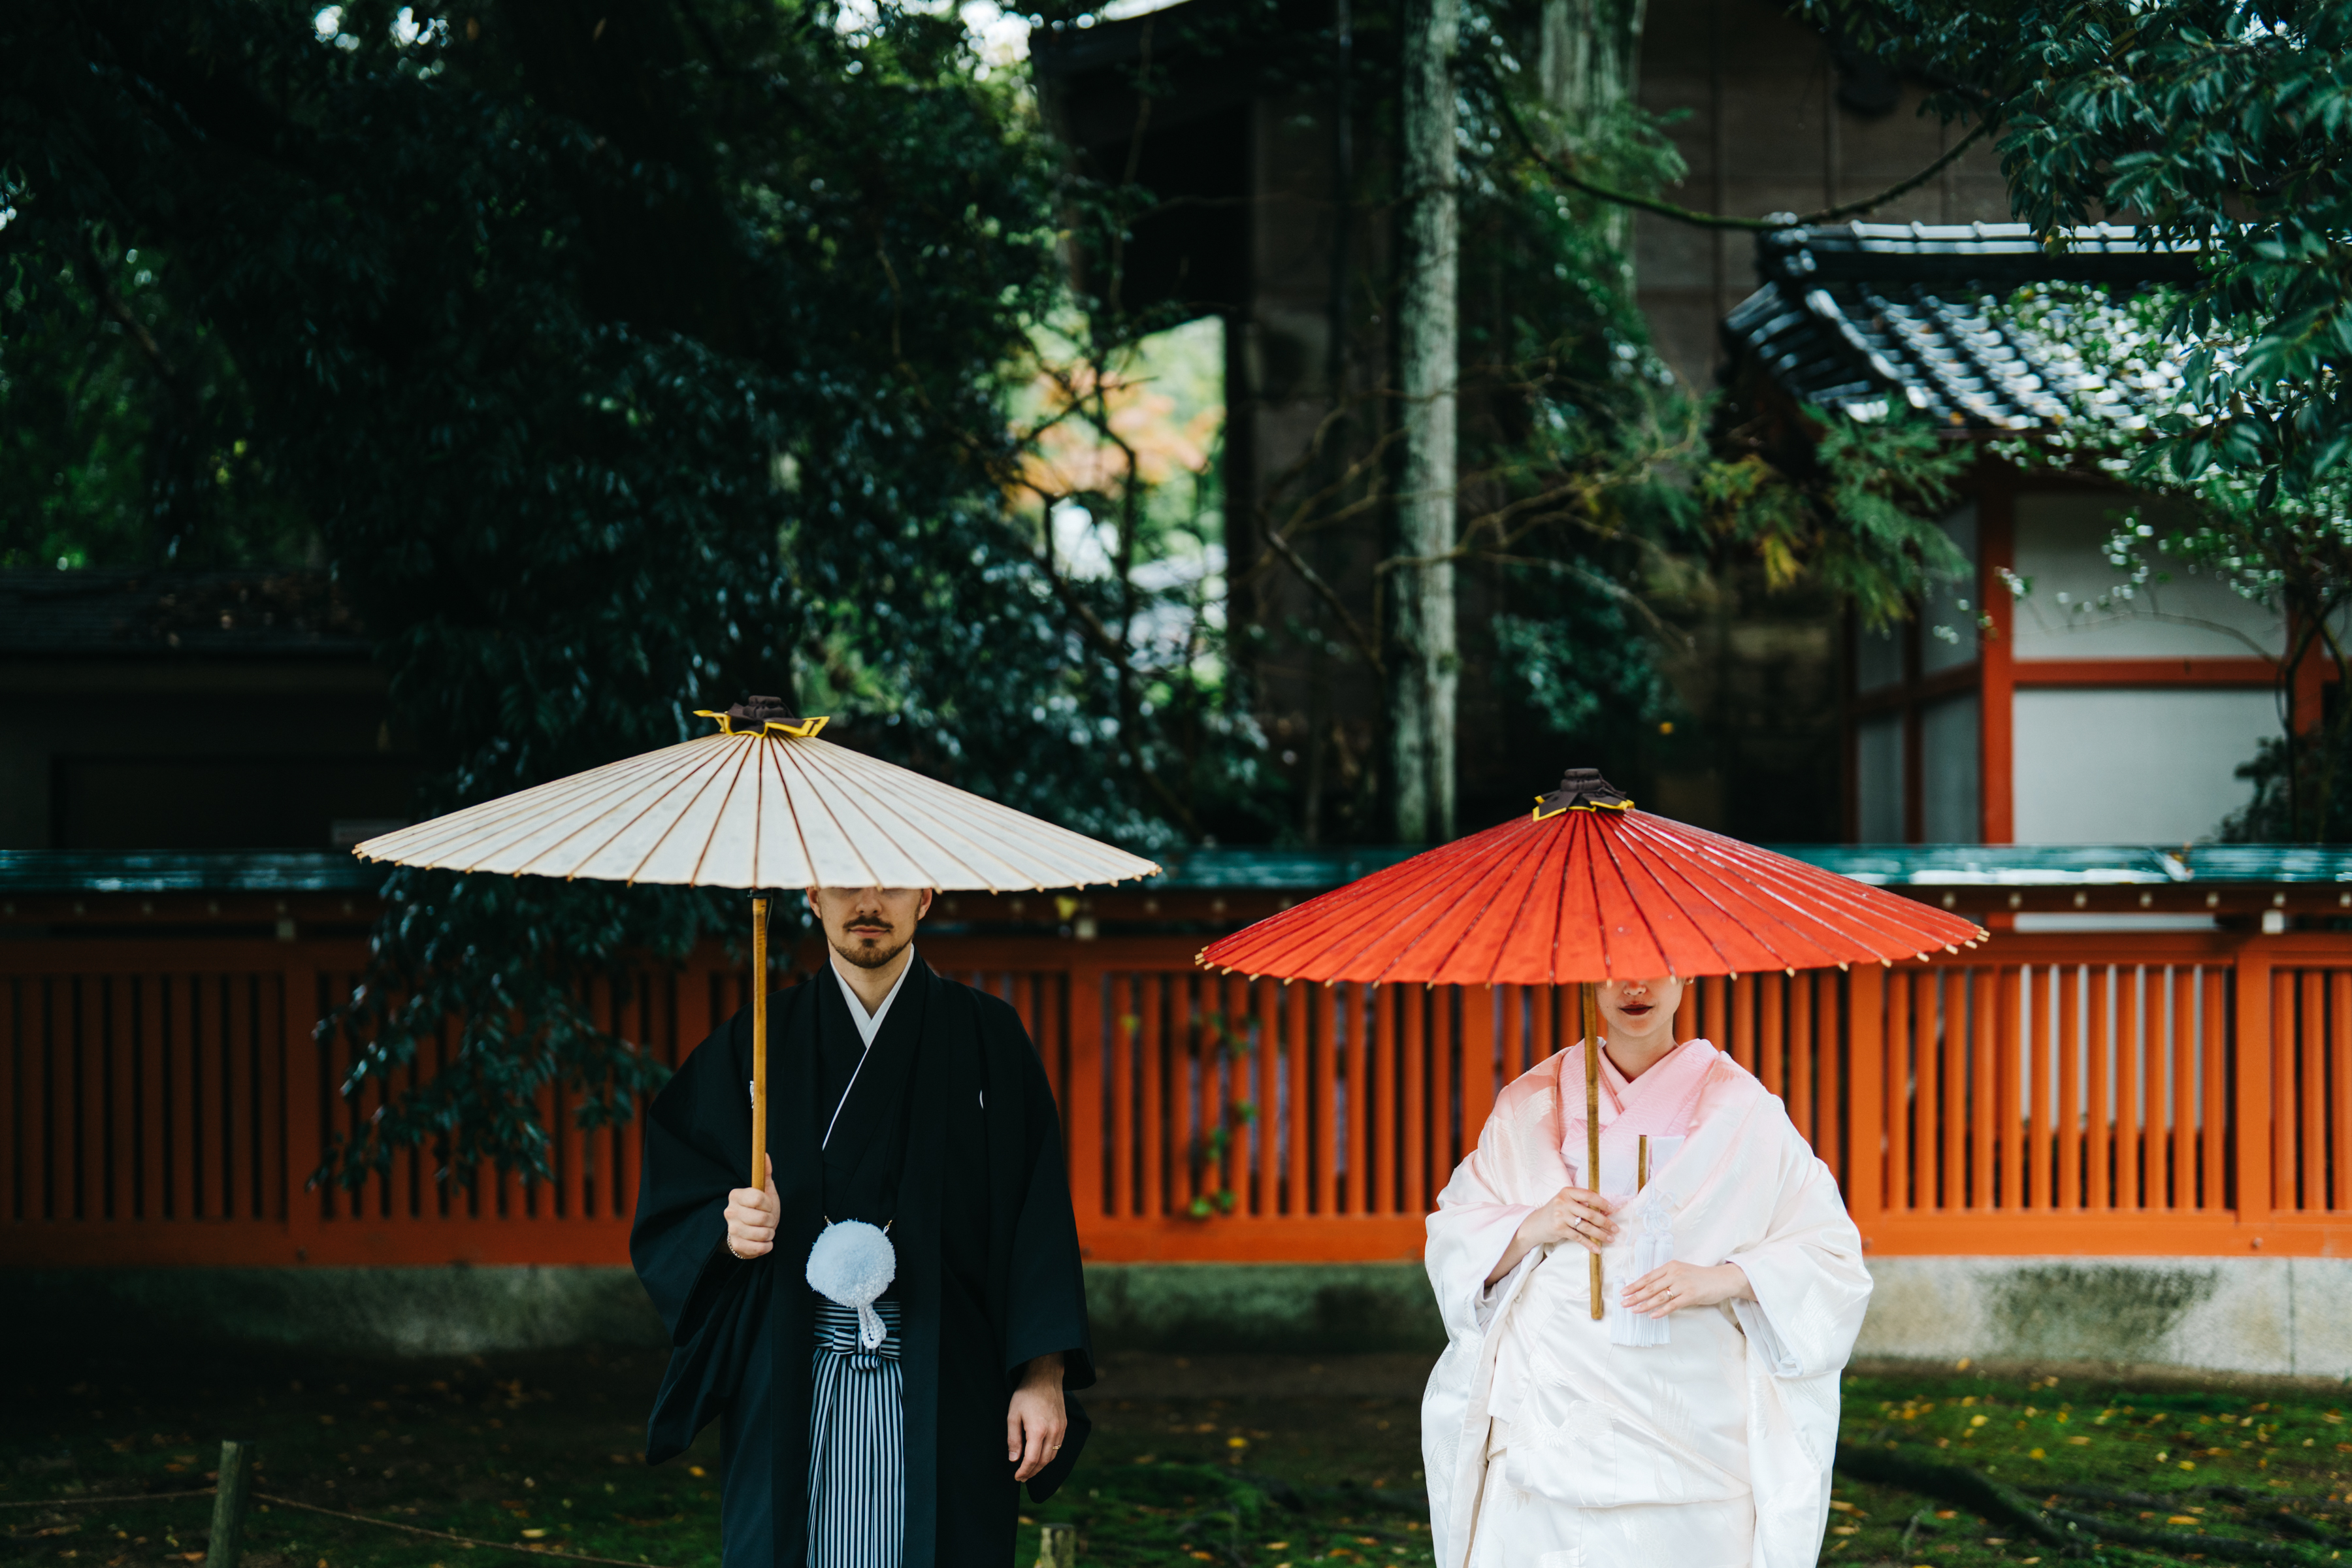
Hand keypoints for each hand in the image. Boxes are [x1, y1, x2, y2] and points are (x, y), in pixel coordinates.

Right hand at [723, 1155, 780, 1258]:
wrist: (750, 1233)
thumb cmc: (760, 1210)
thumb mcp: (765, 1191)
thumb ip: (765, 1173)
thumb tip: (765, 1154)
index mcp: (736, 1196)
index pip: (758, 1199)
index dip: (768, 1204)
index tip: (767, 1206)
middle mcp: (730, 1212)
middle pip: (763, 1218)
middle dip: (771, 1220)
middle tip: (767, 1220)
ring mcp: (732, 1230)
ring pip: (763, 1234)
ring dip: (770, 1233)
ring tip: (765, 1230)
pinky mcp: (736, 1246)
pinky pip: (760, 1248)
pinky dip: (767, 1246)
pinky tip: (763, 1241)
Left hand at [1006, 1353, 1067, 1483]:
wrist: (1044, 1377)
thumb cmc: (1026, 1395)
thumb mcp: (1013, 1416)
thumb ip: (1013, 1440)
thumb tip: (1014, 1459)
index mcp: (1038, 1431)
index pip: (1032, 1460)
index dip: (1024, 1471)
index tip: (1017, 1477)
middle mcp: (1053, 1432)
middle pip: (1044, 1462)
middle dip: (1032, 1472)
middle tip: (1022, 1477)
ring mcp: (1061, 1429)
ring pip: (1052, 1456)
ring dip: (1041, 1466)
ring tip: (1030, 1470)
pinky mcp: (1064, 1425)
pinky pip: (1058, 1447)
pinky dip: (1049, 1456)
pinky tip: (1040, 1457)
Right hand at [1484, 1185, 1617, 1285]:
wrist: (1535, 1224)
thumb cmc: (1555, 1212)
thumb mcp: (1565, 1202)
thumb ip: (1581, 1203)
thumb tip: (1604, 1210)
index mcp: (1567, 1192)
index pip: (1589, 1195)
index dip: (1603, 1202)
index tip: (1613, 1210)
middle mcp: (1563, 1202)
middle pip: (1590, 1213)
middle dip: (1605, 1222)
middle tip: (1615, 1229)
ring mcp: (1560, 1215)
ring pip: (1586, 1226)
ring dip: (1600, 1234)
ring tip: (1609, 1238)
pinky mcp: (1559, 1229)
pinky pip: (1579, 1237)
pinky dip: (1589, 1244)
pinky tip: (1597, 1249)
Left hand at [1621, 1260, 1751, 1318]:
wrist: (1722, 1279)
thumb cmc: (1700, 1277)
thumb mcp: (1681, 1271)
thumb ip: (1667, 1277)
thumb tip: (1648, 1288)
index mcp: (1670, 1266)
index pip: (1648, 1276)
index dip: (1634, 1285)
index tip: (1624, 1291)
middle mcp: (1675, 1273)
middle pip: (1650, 1286)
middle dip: (1634, 1295)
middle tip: (1623, 1303)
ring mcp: (1683, 1284)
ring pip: (1659, 1296)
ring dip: (1644, 1304)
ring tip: (1634, 1310)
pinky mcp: (1691, 1295)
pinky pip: (1672, 1305)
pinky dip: (1661, 1311)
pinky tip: (1652, 1316)